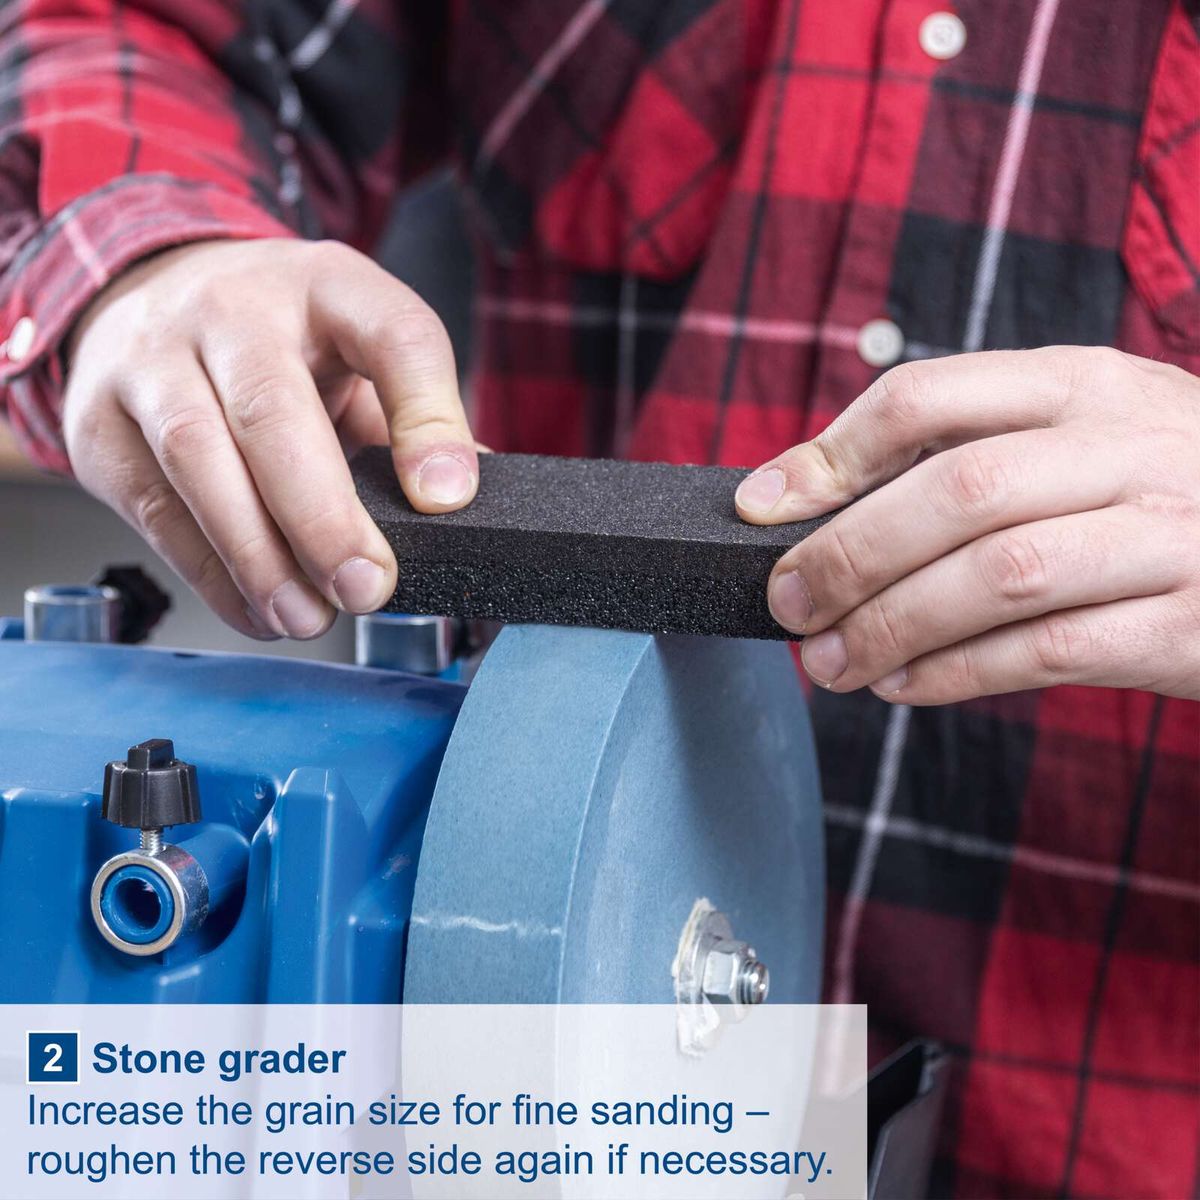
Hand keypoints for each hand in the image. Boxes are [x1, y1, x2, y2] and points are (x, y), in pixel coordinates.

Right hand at [63, 238, 476, 638]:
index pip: (394, 335)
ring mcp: (151, 356)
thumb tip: (462, 503)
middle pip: (272, 407)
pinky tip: (257, 607)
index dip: (428, 418)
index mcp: (327, 284)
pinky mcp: (98, 418)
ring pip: (197, 456)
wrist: (155, 293)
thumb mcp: (361, 349)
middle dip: (322, 515)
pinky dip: (209, 571)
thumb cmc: (283, 339)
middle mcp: (231, 306)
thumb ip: (412, 417)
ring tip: (308, 615)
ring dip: (257, 555)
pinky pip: (152, 505)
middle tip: (364, 588)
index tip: (446, 499)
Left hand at [735, 347, 1199, 702]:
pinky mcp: (1191, 625)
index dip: (830, 452)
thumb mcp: (1081, 440)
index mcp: (1087, 383)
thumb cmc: (1158, 495)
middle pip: (957, 489)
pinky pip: (1047, 651)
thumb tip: (807, 501)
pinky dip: (955, 673)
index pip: (930, 395)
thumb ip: (969, 453)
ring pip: (998, 574)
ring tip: (828, 662)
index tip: (763, 506)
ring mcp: (1172, 534)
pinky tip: (902, 685)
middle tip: (786, 603)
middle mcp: (1133, 445)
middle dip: (849, 553)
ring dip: (890, 625)